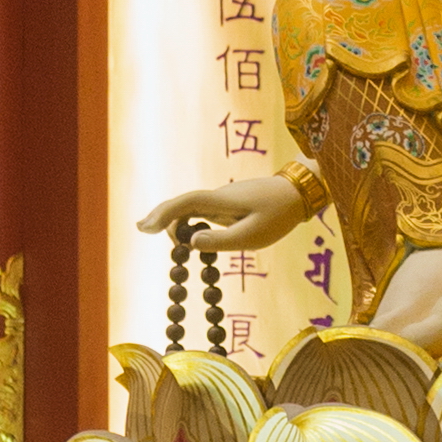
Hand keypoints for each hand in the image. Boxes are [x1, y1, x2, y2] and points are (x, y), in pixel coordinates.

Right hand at [137, 176, 309, 251]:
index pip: (186, 203)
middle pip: (180, 204)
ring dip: (176, 224)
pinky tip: (184, 237)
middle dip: (161, 217)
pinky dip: (187, 224)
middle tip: (143, 231)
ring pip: (189, 209)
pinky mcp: (226, 206)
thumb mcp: (254, 235)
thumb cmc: (279, 215)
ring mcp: (220, 201)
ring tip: (174, 248)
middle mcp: (217, 198)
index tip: (145, 228)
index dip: (163, 214)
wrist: (298, 192)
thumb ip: (222, 240)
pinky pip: (199, 213)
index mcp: (222, 201)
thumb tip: (192, 243)